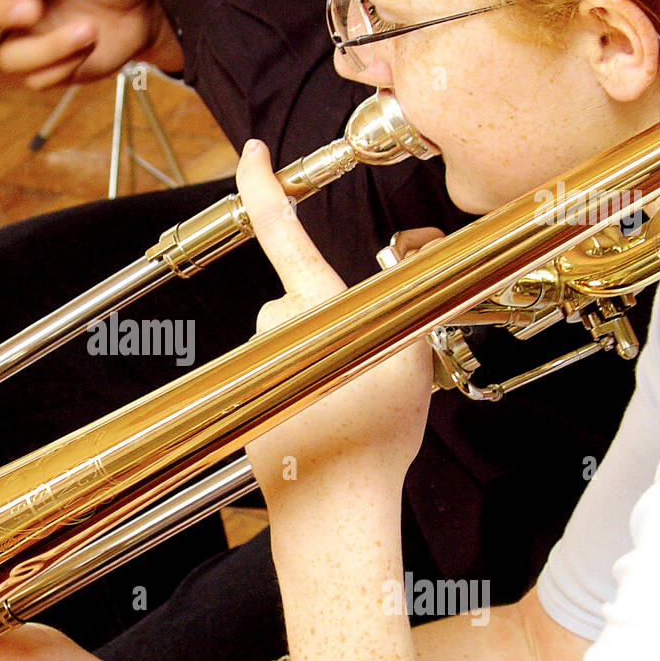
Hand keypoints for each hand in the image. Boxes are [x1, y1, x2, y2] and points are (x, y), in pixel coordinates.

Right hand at [0, 0, 180, 86]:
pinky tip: (89, 46)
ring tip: (88, 29)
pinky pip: (37, 79)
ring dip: (46, 47)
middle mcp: (11, 0)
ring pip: (4, 55)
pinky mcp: (45, 68)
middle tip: (33, 10)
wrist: (148, 8)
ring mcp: (25, 38)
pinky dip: (64, 65)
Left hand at [234, 139, 436, 497]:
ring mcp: (257, 366)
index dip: (263, 184)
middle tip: (367, 366)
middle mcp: (274, 330)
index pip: (281, 230)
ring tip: (351, 399)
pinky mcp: (246, 398)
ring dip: (320, 356)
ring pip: (292, 340)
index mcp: (314, 308)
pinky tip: (328, 417)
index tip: (253, 152)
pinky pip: (281, 374)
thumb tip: (412, 271)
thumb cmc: (374, 436)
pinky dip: (304, 386)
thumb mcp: (412, 356)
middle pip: (301, 299)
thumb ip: (408, 303)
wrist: (335, 508)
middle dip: (332, 321)